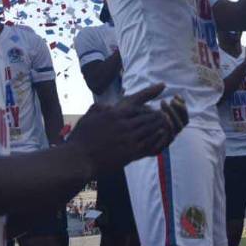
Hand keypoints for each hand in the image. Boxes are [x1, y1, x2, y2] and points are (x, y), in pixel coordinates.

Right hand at [68, 83, 186, 173]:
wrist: (78, 159)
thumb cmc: (80, 138)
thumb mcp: (88, 117)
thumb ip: (100, 109)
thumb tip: (108, 106)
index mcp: (114, 113)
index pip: (137, 100)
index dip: (151, 92)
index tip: (162, 85)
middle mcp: (123, 124)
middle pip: (147, 114)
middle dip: (156, 113)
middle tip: (164, 112)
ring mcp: (128, 138)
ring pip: (150, 128)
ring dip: (159, 124)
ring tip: (166, 122)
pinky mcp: (130, 152)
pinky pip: (148, 142)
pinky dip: (157, 137)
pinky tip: (161, 135)